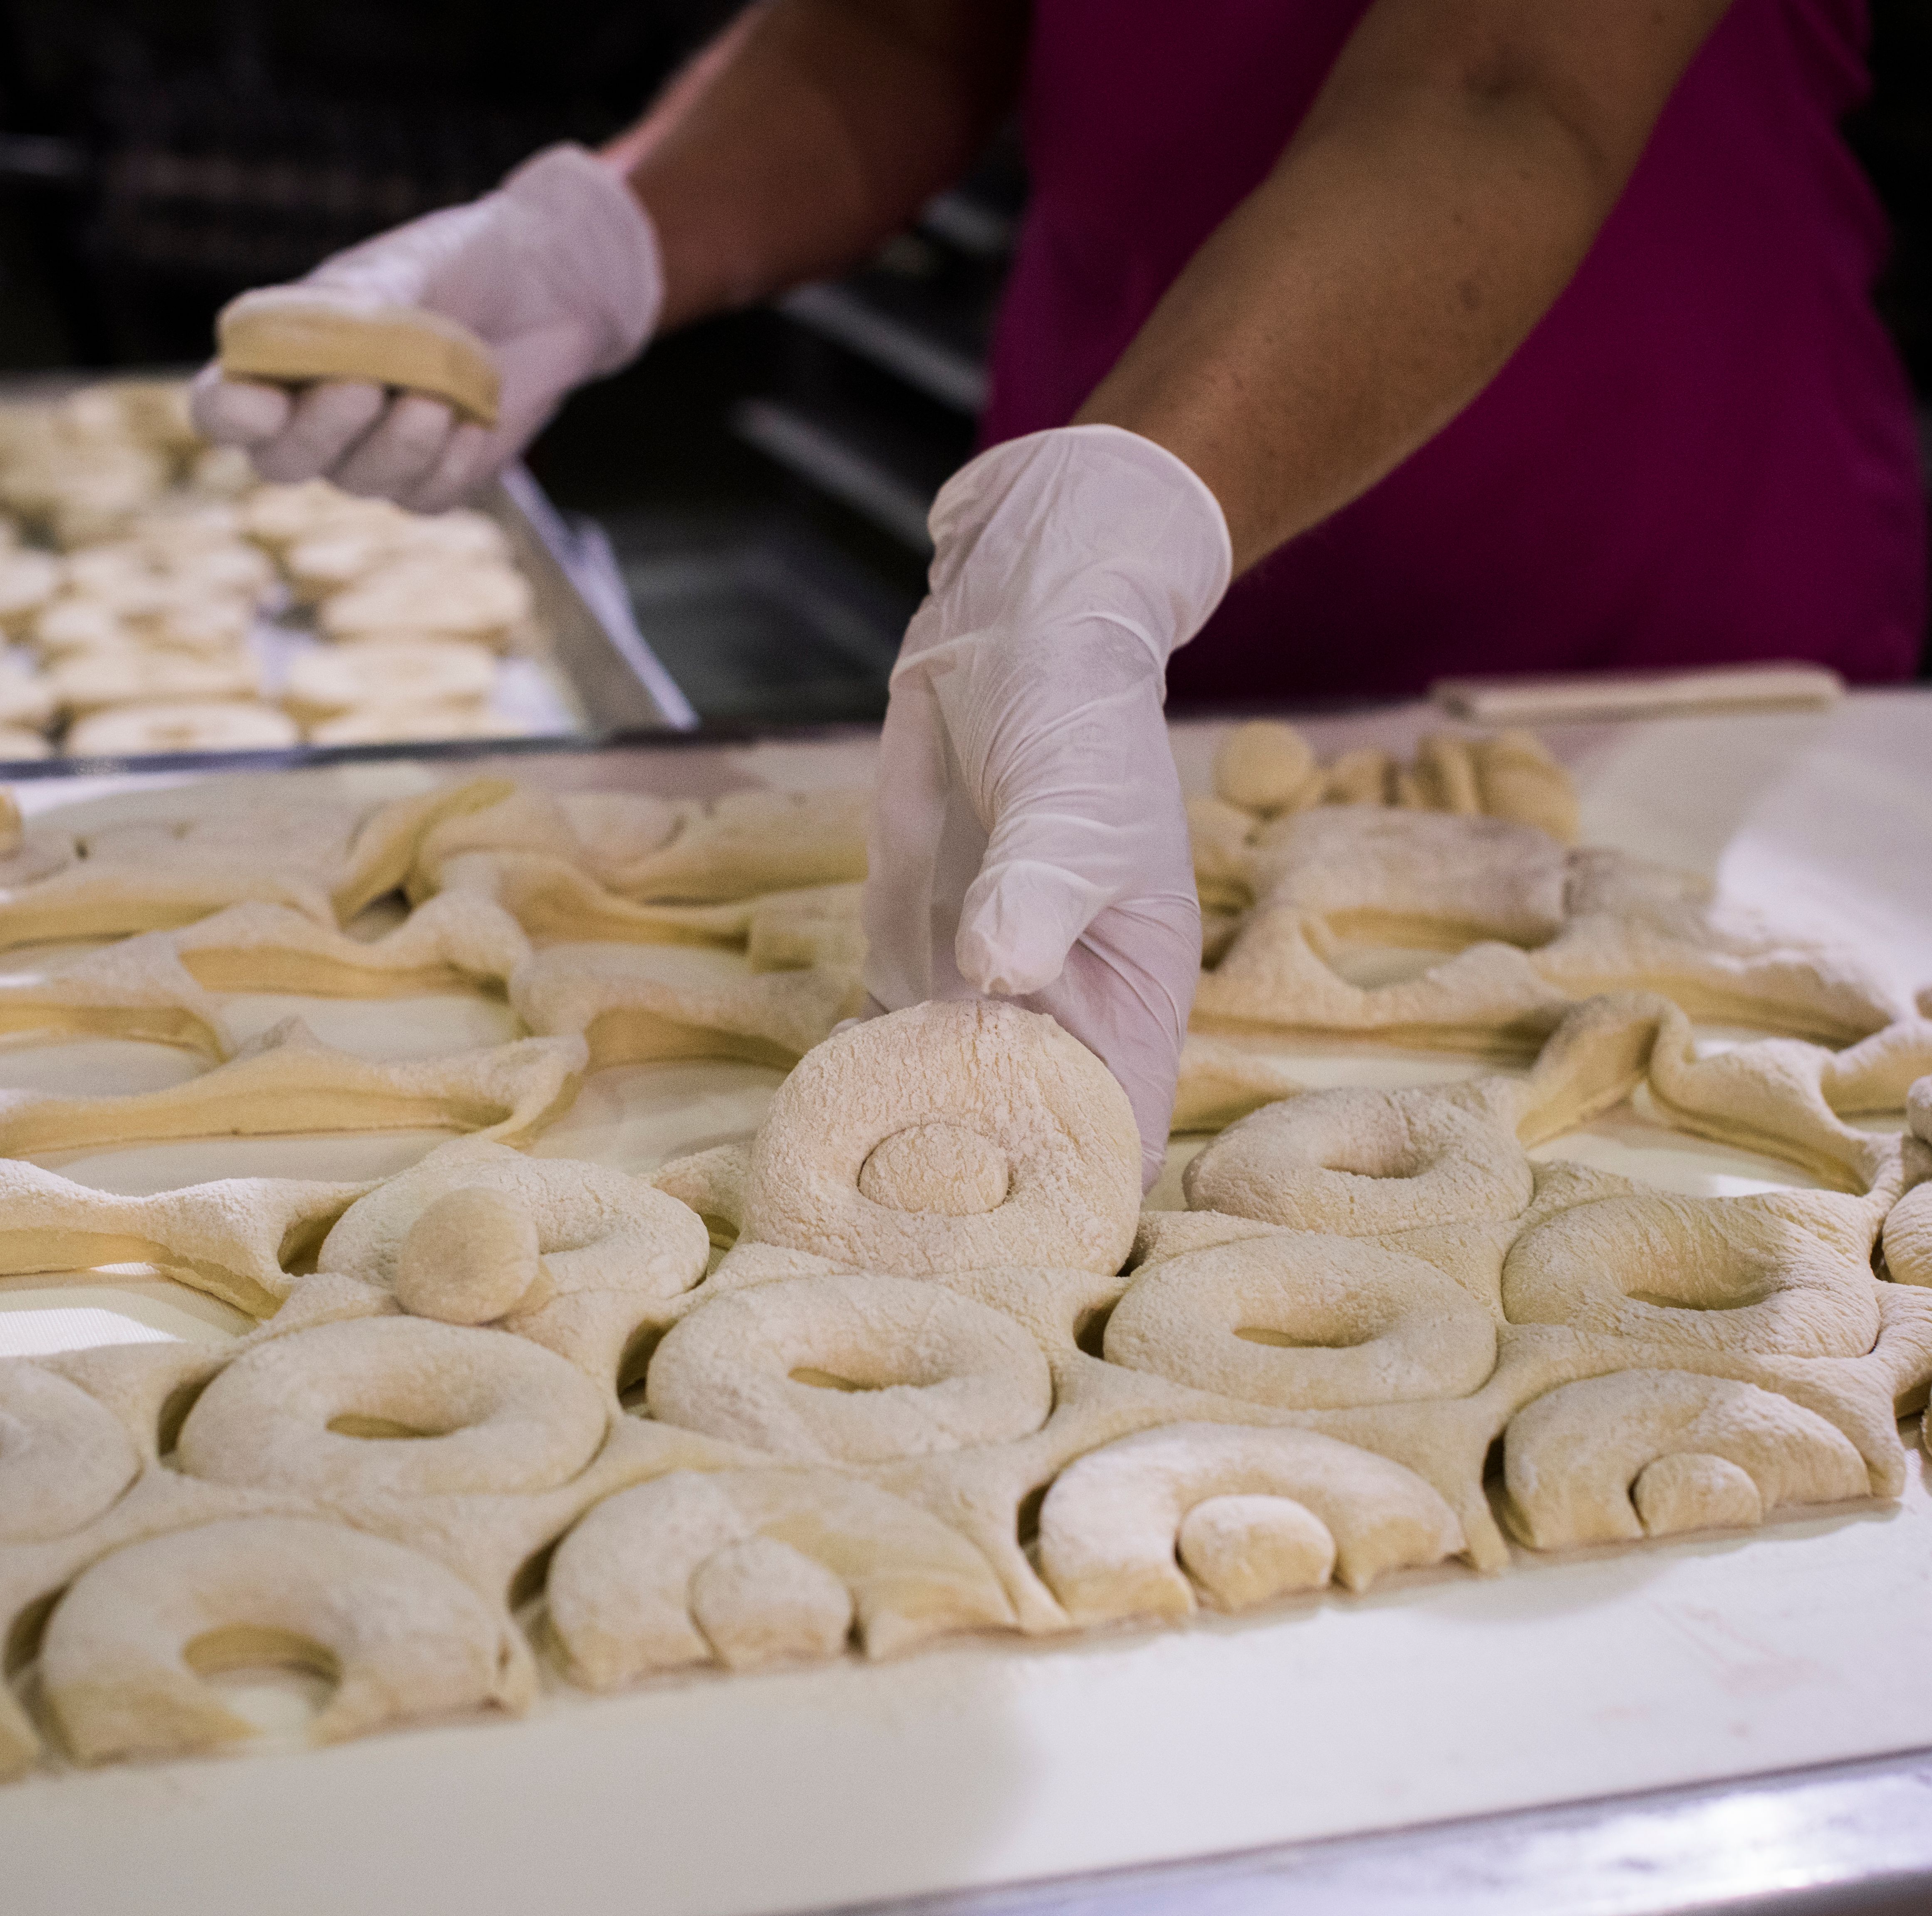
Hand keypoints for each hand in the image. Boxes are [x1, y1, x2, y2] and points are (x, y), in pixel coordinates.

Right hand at [189, 145, 661, 511]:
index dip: (229, 415)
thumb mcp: (402, 270)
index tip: (259, 403)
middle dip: (320, 430)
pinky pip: (425, 496)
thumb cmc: (455, 265)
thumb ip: (355, 311)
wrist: (546, 288)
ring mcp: (373, 457)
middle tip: (361, 387)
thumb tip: (318, 345)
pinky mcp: (434, 481)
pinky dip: (450, 459)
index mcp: (284, 358)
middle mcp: (316, 419)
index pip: (225, 405)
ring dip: (399, 443)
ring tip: (438, 395)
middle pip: (283, 461)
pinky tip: (475, 419)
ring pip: (362, 481)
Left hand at [863, 425, 1234, 1179]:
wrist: (1012, 636)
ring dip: (892, 1159)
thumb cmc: (1079, 715)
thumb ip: (1037, 886)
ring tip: (826, 1229)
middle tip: (880, 1263)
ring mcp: (979, 998)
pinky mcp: (911, 961)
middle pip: (1017, 1148)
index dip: (1062, 1203)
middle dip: (962, 1206)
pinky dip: (846, 1091)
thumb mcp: (1072, 796)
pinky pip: (877, 1049)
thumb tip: (999, 974)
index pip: (1110, 1140)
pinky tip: (800, 1136)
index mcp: (1131, 1001)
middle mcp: (1059, 1018)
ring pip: (939, 1111)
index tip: (997, 1254)